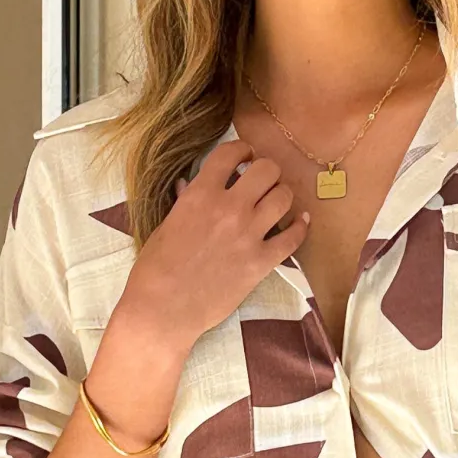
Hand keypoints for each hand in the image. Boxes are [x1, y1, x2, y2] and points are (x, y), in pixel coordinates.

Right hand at [120, 143, 309, 352]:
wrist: (165, 308)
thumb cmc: (156, 268)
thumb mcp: (166, 225)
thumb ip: (185, 202)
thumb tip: (188, 186)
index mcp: (201, 194)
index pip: (230, 154)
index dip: (242, 149)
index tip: (246, 155)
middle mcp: (229, 209)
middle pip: (267, 170)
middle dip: (267, 170)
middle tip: (264, 179)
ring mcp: (248, 235)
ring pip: (284, 198)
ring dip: (283, 194)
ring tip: (277, 200)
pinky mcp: (261, 262)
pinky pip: (293, 238)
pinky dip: (301, 227)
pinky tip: (301, 221)